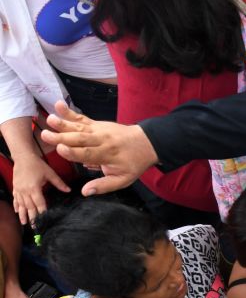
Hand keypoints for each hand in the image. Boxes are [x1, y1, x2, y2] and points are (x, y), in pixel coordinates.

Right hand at [11, 153, 69, 224]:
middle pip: (29, 206)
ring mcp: (19, 190)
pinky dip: (16, 206)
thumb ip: (59, 183)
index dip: (42, 212)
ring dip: (23, 214)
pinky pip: (15, 199)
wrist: (23, 157)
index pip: (39, 203)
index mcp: (34, 187)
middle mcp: (25, 190)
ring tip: (24, 223)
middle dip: (32, 217)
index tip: (44, 219)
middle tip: (35, 227)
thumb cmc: (37, 164)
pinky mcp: (15, 188)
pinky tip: (17, 212)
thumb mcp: (50, 173)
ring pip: (21, 205)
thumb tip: (69, 190)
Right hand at [41, 101, 156, 195]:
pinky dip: (70, 112)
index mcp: (107, 155)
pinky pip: (82, 118)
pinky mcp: (97, 124)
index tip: (60, 149)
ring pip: (80, 127)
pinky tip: (59, 105)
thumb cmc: (134, 163)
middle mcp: (102, 141)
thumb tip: (85, 192)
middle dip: (62, 137)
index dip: (74, 152)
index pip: (88, 154)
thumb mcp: (123, 179)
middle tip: (45, 135)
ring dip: (63, 123)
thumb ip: (104, 185)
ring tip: (49, 119)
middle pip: (80, 139)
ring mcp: (99, 130)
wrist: (148, 143)